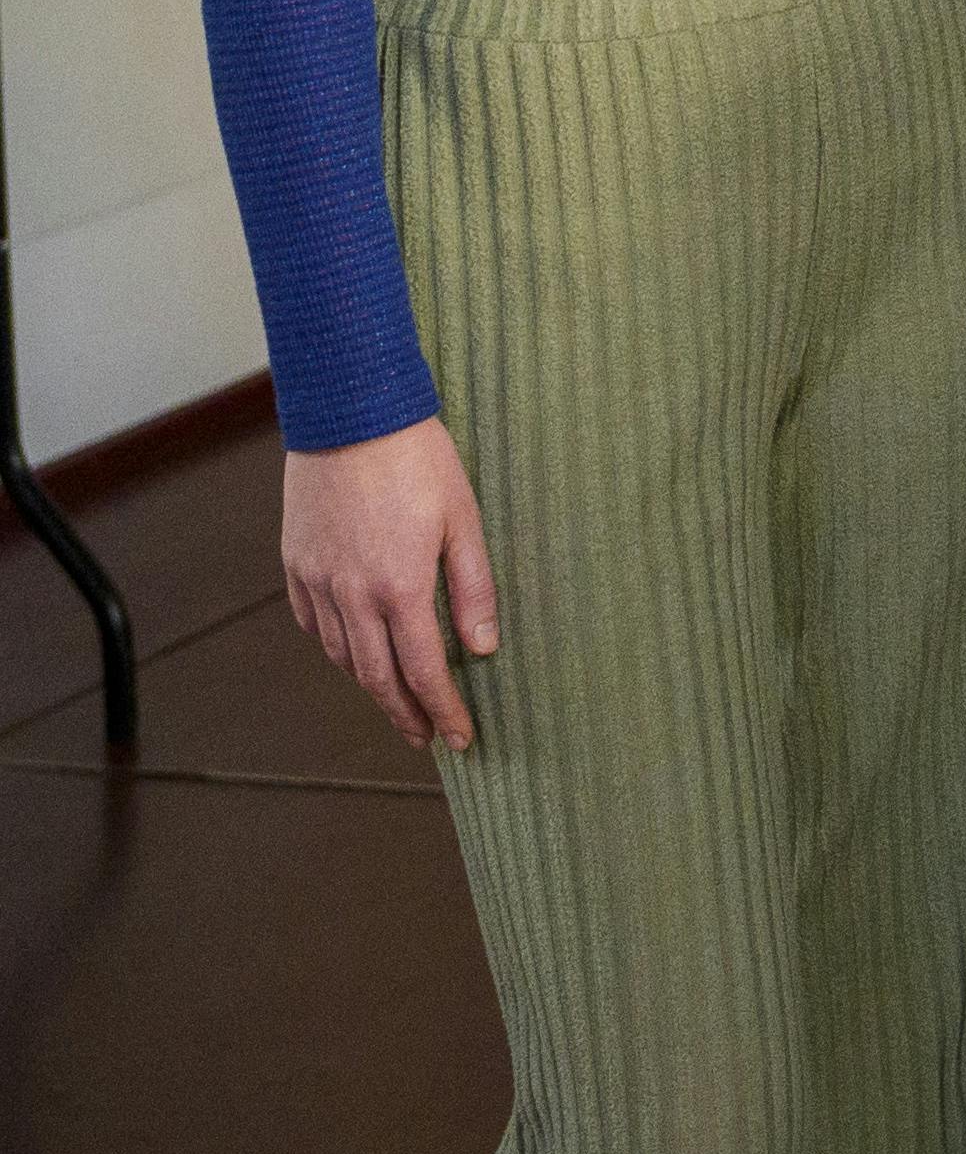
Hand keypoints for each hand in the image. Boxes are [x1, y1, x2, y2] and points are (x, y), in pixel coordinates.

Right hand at [283, 420, 498, 748]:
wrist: (349, 415)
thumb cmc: (418, 460)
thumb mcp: (464, 519)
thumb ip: (473, 587)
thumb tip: (482, 648)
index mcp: (399, 587)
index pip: (422, 671)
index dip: (442, 710)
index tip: (459, 739)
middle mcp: (351, 594)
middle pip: (377, 677)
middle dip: (405, 714)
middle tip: (426, 738)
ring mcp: (317, 581)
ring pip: (343, 656)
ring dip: (372, 687)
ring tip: (398, 703)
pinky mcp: (296, 564)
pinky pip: (315, 625)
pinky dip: (338, 649)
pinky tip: (356, 654)